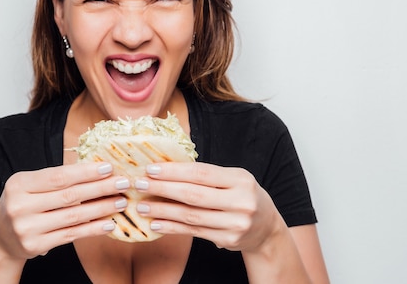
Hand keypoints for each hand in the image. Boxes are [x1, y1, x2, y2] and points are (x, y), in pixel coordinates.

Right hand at [0, 162, 128, 259]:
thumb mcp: (29, 186)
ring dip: (101, 208)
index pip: (59, 176)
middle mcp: (20, 205)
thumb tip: (96, 169)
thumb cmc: (23, 204)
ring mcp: (27, 227)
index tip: (109, 167)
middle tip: (123, 183)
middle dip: (100, 188)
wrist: (0, 238)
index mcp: (19, 184)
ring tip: (120, 202)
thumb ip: (56, 179)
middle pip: (69, 195)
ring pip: (73, 216)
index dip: (86, 172)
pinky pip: (71, 235)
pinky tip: (109, 223)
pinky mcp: (35, 245)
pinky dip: (92, 229)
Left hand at [134, 162, 283, 251]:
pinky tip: (156, 223)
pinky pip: (194, 232)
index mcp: (241, 179)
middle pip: (194, 194)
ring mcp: (236, 223)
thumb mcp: (233, 180)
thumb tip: (166, 168)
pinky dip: (172, 228)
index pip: (201, 173)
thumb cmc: (242, 196)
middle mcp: (241, 201)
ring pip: (191, 215)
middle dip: (162, 189)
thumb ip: (206, 175)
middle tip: (139, 184)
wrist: (267, 228)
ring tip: (142, 206)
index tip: (150, 169)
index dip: (174, 171)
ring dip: (162, 210)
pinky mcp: (229, 239)